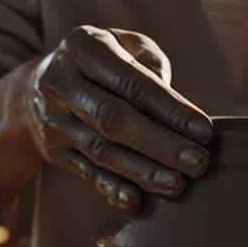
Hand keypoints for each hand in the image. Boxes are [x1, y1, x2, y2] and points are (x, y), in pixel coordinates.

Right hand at [27, 26, 213, 211]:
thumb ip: (151, 66)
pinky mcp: (53, 150)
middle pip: (113, 119)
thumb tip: (174, 108)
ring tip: (178, 184)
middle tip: (198, 163)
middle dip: (160, 144)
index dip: (169, 108)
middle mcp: (60, 82)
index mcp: (82, 46)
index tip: (205, 131)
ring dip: (142, 171)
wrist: (42, 83)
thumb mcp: (125, 45)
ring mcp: (52, 118)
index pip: (131, 81)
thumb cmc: (105, 62)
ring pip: (101, 150)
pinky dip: (111, 189)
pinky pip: (85, 172)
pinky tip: (137, 202)